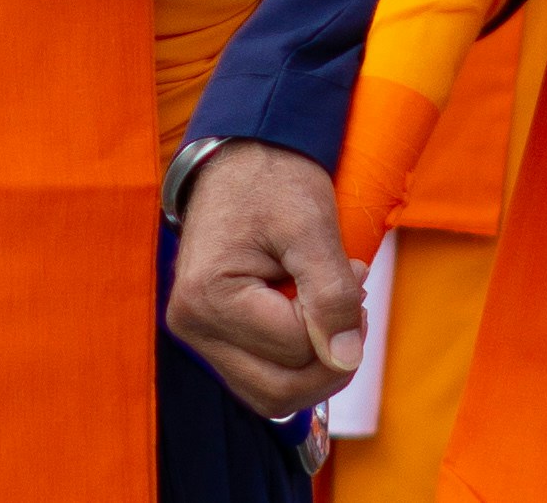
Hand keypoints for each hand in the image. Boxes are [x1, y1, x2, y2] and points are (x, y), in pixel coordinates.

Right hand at [165, 144, 363, 418]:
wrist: (240, 152)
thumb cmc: (273, 177)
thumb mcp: (311, 224)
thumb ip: (331, 294)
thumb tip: (345, 359)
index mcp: (207, 295)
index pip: (294, 347)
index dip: (338, 319)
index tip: (354, 271)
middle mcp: (192, 324)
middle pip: (279, 390)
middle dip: (330, 360)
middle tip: (354, 306)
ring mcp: (198, 333)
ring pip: (271, 394)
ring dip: (314, 367)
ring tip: (331, 311)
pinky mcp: (212, 334)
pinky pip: (260, 377)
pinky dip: (294, 362)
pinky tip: (309, 318)